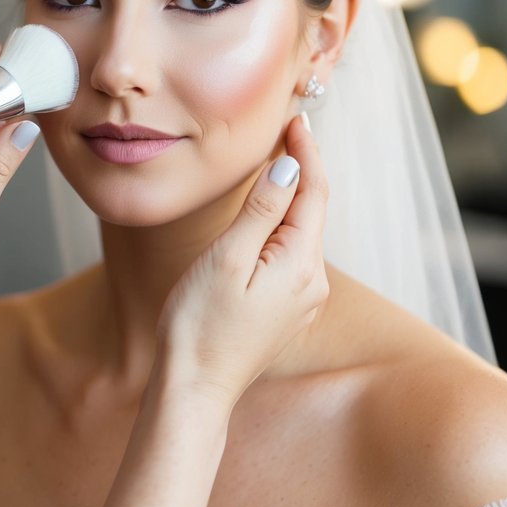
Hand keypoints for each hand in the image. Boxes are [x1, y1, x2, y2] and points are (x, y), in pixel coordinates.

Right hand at [156, 114, 327, 408]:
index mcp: (301, 265)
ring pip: (302, 233)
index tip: (296, 119)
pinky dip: (282, 225)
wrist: (193, 387)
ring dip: (292, 197)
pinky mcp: (285, 310)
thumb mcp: (228, 257)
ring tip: (278, 161)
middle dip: (302, 169)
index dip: (306, 153)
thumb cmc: (200, 323)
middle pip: (312, 211)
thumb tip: (289, 167)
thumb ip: (262, 210)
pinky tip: (266, 215)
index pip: (314, 192)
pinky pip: (291, 255)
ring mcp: (301, 300)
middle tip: (288, 129)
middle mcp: (312, 283)